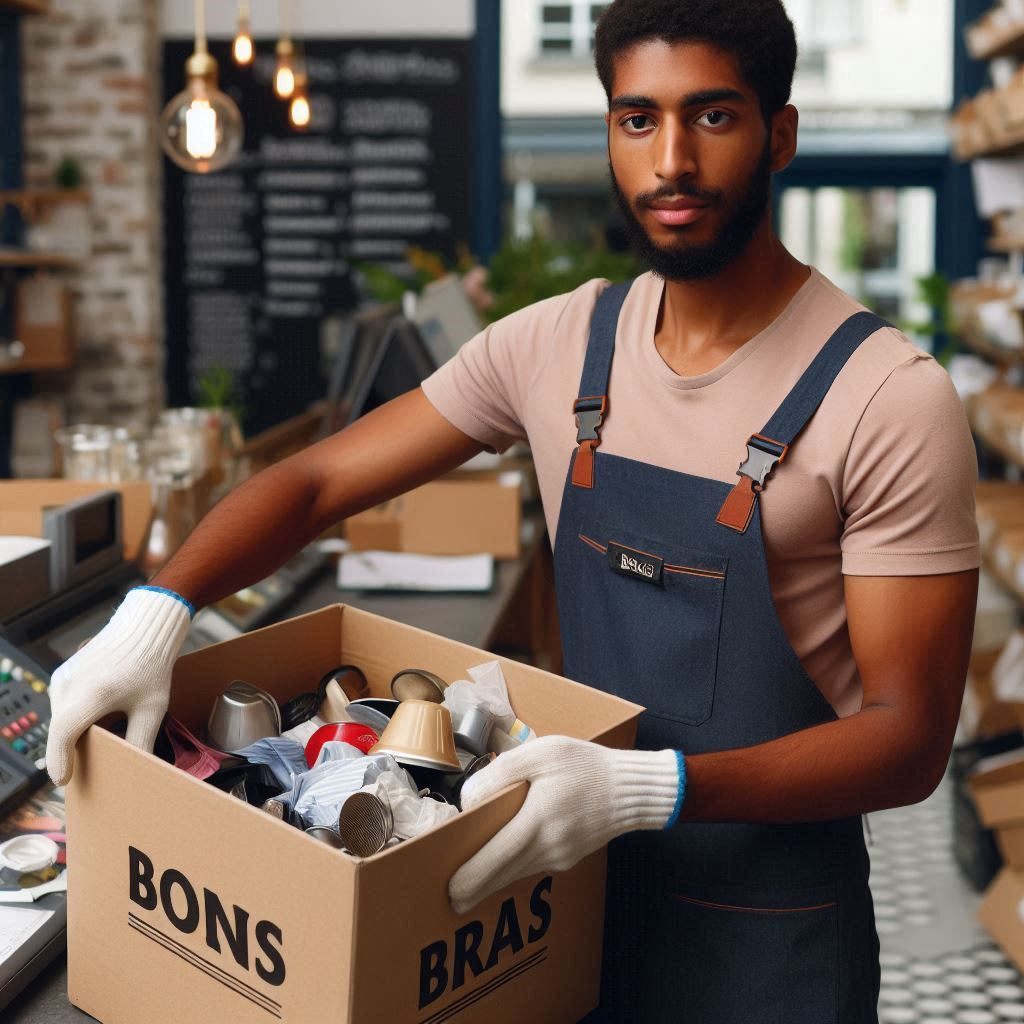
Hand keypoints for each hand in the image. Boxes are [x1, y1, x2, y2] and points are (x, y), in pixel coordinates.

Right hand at [45, 587, 192, 785]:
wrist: (143, 627)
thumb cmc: (151, 666)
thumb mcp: (152, 708)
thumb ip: (141, 740)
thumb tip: (142, 768)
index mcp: (89, 696)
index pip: (63, 737)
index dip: (60, 762)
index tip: (63, 781)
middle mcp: (69, 686)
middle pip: (61, 731)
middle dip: (71, 751)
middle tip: (86, 770)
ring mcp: (62, 678)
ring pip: (60, 718)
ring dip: (73, 732)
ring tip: (94, 743)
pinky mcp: (62, 673)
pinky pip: (62, 704)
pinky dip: (73, 716)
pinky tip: (94, 720)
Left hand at [448, 735, 682, 914]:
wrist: (631, 789)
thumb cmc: (584, 765)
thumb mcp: (540, 753)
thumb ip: (499, 773)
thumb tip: (469, 801)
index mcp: (538, 820)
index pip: (496, 857)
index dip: (470, 877)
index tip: (449, 890)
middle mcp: (548, 847)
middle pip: (501, 875)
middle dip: (474, 887)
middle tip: (450, 896)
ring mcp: (560, 857)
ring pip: (515, 873)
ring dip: (492, 877)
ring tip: (468, 879)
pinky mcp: (568, 858)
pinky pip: (532, 866)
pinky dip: (513, 866)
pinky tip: (502, 857)